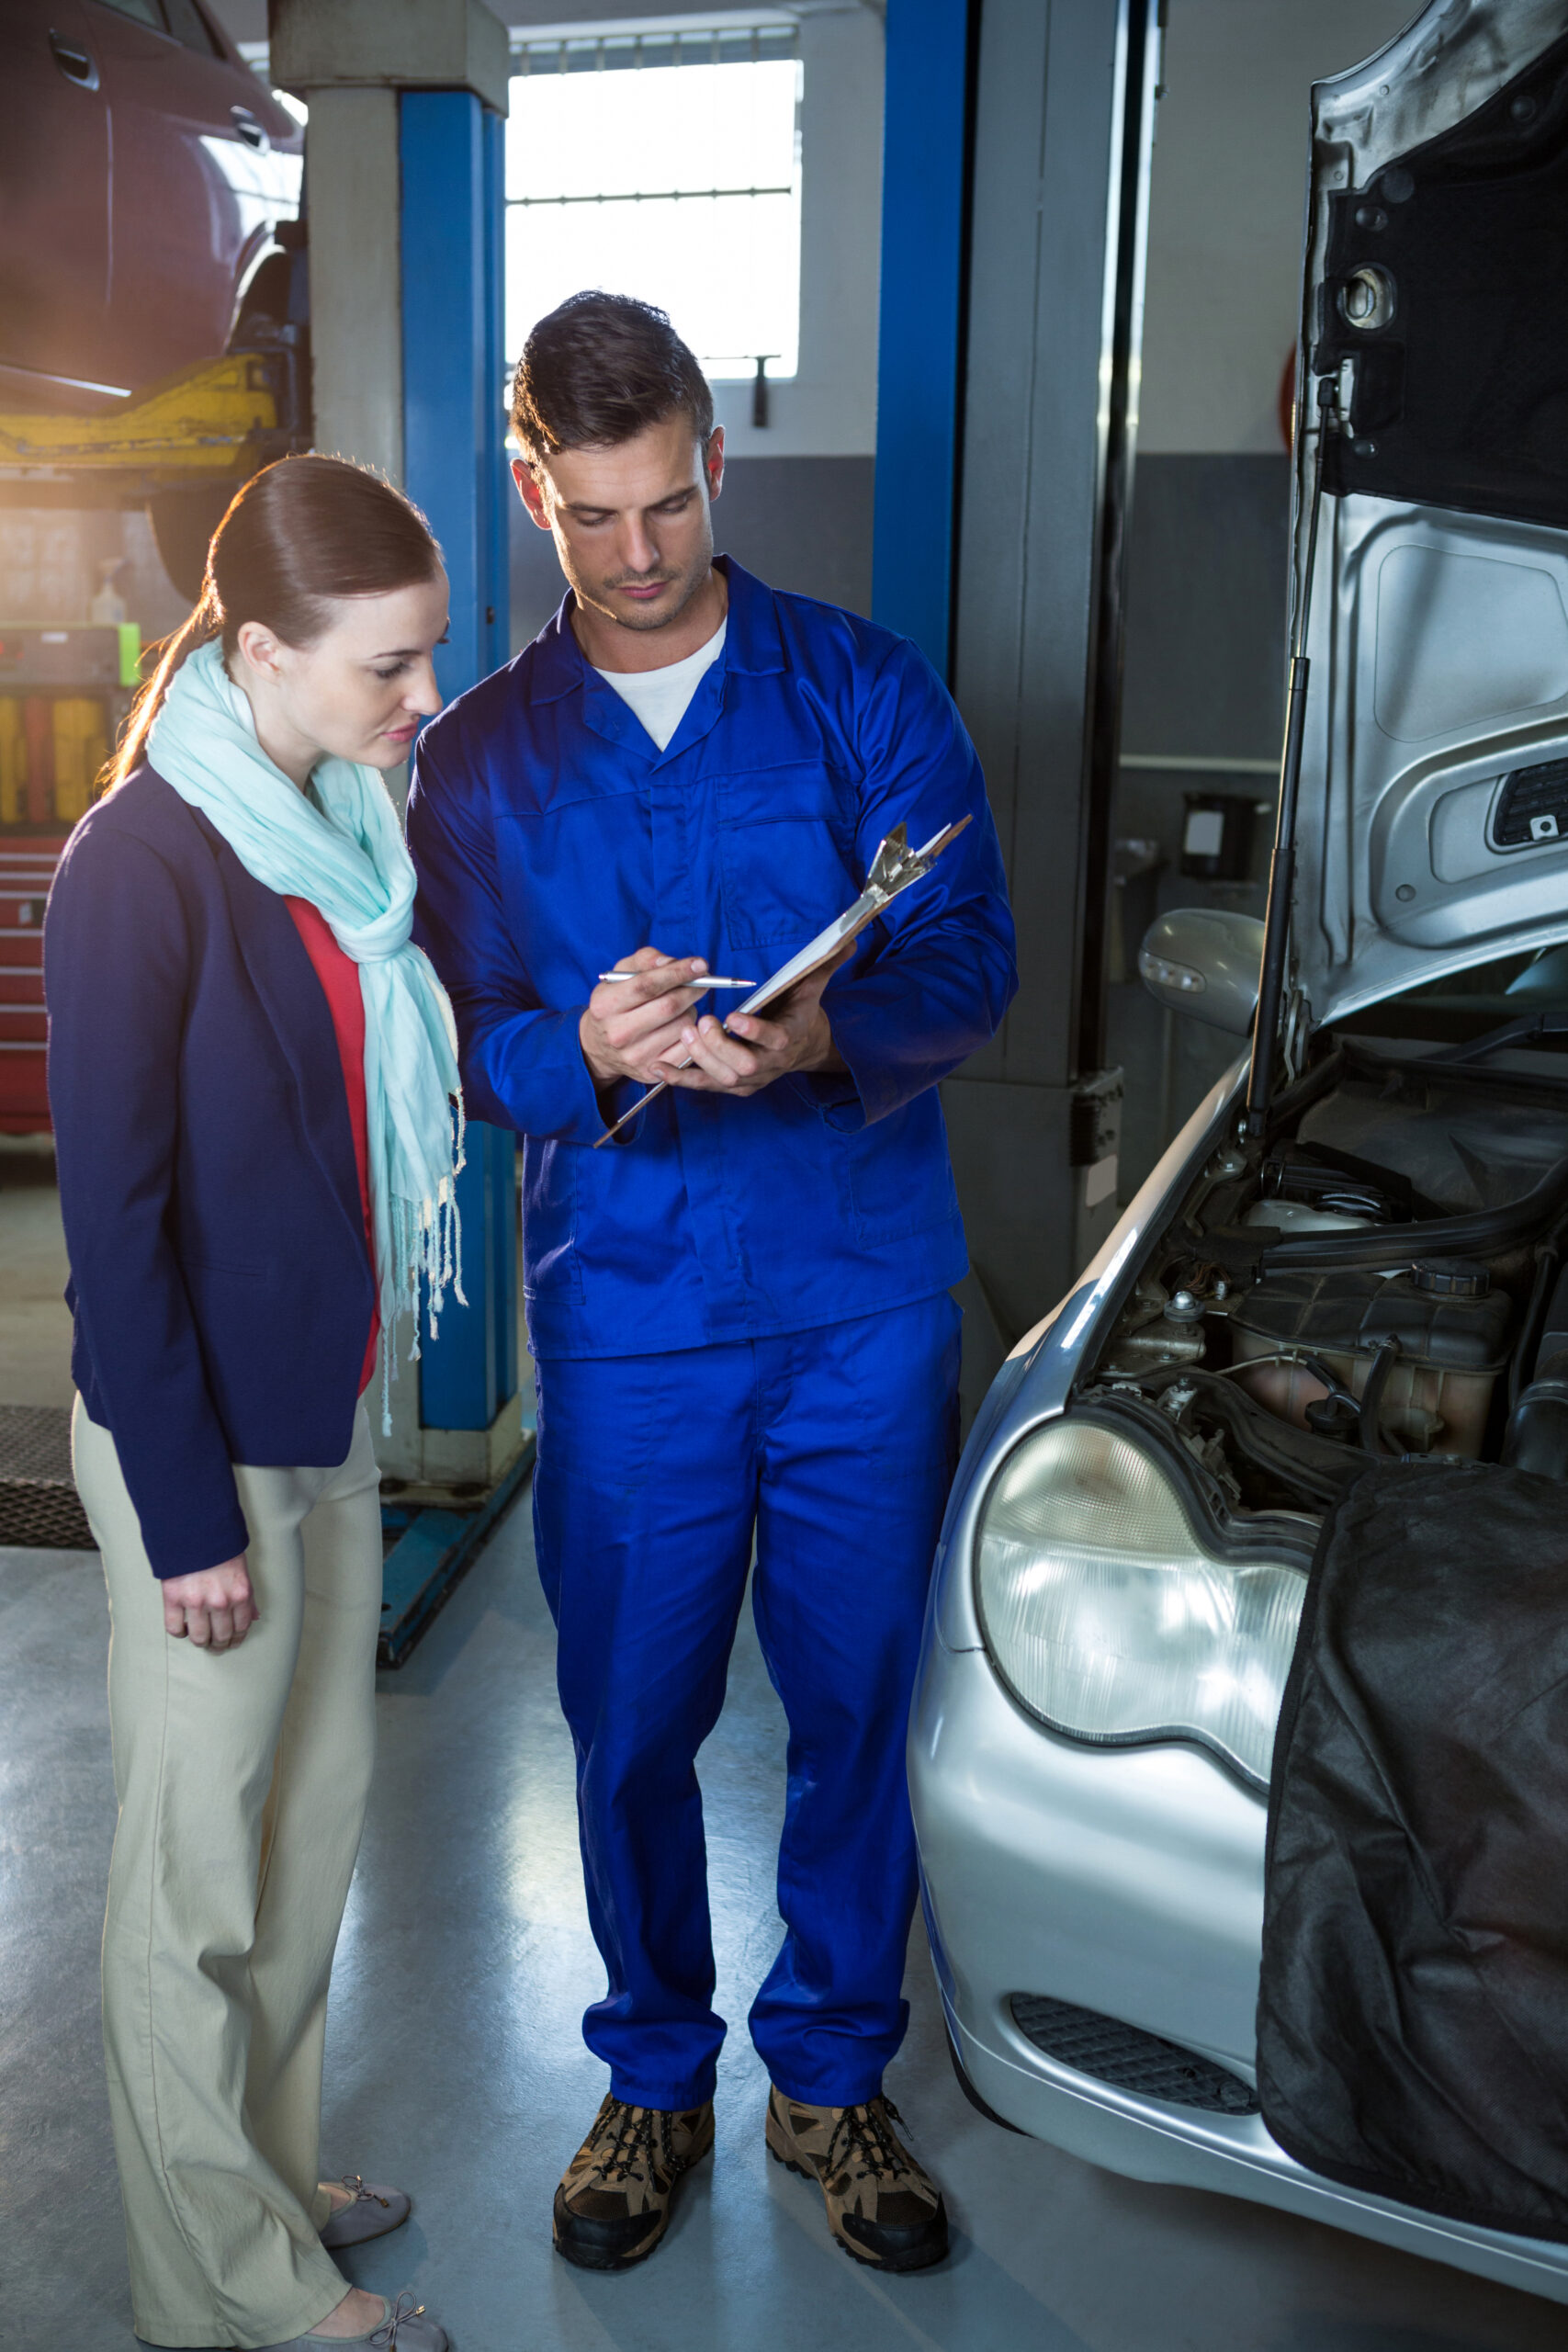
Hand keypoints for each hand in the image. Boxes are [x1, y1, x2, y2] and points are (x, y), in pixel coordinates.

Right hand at [161, 1557, 257, 1650]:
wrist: (196, 1529)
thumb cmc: (220, 1548)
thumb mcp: (242, 1571)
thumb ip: (248, 1597)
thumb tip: (254, 1617)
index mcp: (240, 1594)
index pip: (241, 1628)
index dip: (236, 1640)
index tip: (231, 1643)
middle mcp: (220, 1601)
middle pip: (220, 1637)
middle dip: (218, 1645)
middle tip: (214, 1645)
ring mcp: (195, 1601)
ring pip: (199, 1637)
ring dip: (200, 1642)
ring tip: (199, 1639)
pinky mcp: (173, 1598)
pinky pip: (174, 1628)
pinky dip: (178, 1633)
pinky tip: (182, 1628)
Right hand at [579, 948, 716, 1089]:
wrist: (599, 1047)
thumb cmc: (616, 1003)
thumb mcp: (620, 975)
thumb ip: (645, 960)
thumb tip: (672, 962)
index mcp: (605, 1005)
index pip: (647, 985)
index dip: (677, 973)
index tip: (700, 965)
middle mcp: (618, 1033)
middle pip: (669, 1006)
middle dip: (692, 990)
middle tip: (702, 982)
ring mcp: (635, 1055)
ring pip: (682, 1026)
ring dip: (691, 1010)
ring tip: (682, 1007)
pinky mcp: (651, 1071)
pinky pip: (687, 1048)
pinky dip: (692, 1033)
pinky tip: (682, 1025)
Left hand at [661, 941, 853, 1098]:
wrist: (801, 1047)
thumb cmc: (798, 1011)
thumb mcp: (811, 986)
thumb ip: (825, 963)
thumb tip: (848, 937)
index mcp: (788, 1038)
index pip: (774, 1040)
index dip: (754, 1032)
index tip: (734, 1017)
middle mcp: (770, 1064)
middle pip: (743, 1065)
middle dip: (719, 1046)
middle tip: (703, 1022)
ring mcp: (751, 1079)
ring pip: (722, 1077)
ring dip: (700, 1058)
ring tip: (685, 1032)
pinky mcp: (733, 1086)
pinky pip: (704, 1087)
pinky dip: (680, 1078)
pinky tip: (658, 1067)